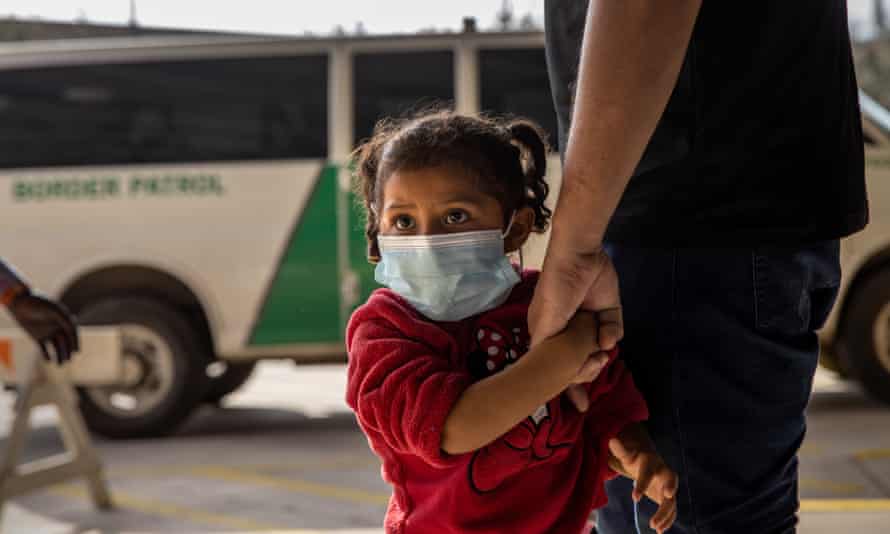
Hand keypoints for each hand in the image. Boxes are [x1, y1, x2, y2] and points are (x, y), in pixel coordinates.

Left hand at [8, 291, 79, 363]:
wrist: (20, 303)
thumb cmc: (38, 304)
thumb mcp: (54, 310)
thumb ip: (65, 320)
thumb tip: (73, 331)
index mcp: (64, 320)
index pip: (72, 333)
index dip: (75, 342)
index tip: (76, 351)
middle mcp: (57, 327)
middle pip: (65, 342)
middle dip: (67, 351)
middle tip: (67, 360)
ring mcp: (48, 332)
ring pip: (56, 347)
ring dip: (59, 355)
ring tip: (60, 364)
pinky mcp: (37, 337)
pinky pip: (44, 348)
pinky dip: (46, 355)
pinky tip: (48, 361)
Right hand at [529, 245, 622, 411]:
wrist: (579, 257)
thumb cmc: (555, 291)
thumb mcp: (544, 325)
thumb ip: (545, 352)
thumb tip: (549, 378)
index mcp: (550, 336)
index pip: (559, 366)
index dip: (568, 384)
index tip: (579, 403)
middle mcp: (570, 332)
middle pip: (582, 361)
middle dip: (588, 369)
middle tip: (593, 365)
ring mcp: (590, 322)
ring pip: (600, 351)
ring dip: (601, 354)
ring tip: (600, 351)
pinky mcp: (608, 312)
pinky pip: (614, 332)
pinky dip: (612, 334)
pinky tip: (606, 331)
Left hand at [608, 424, 677, 533]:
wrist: (648, 463)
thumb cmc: (635, 459)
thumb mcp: (627, 455)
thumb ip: (620, 450)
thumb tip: (611, 439)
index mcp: (651, 462)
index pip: (647, 473)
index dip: (642, 484)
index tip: (634, 498)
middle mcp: (664, 473)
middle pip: (671, 479)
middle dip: (671, 486)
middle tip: (667, 496)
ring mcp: (669, 485)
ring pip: (671, 499)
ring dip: (666, 513)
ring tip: (655, 527)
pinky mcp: (669, 497)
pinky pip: (672, 510)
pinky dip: (668, 520)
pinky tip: (660, 531)